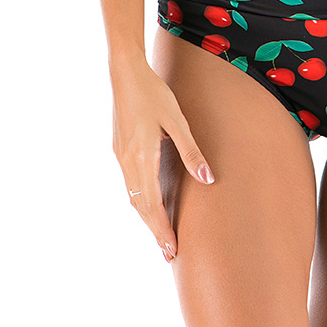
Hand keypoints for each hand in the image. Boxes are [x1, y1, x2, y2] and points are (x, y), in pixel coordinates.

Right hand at [111, 58, 213, 263]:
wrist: (125, 73)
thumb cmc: (153, 92)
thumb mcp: (176, 120)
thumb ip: (191, 150)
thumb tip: (208, 178)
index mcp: (142, 156)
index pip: (152, 204)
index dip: (162, 228)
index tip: (171, 249)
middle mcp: (127, 161)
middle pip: (140, 206)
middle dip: (154, 230)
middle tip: (168, 252)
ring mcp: (119, 155)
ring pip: (132, 196)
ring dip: (146, 218)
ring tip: (160, 234)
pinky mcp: (118, 148)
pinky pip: (128, 184)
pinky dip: (139, 200)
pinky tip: (148, 204)